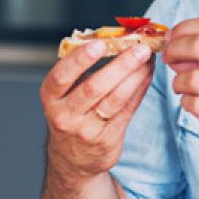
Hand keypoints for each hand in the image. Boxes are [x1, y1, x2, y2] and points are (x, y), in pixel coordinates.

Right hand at [41, 41, 153, 180]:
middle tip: (139, 49)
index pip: (61, 77)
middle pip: (94, 87)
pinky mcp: (107, 139)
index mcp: (51, 98)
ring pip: (115, 99)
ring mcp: (87, 130)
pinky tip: (146, 75)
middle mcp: (66, 115)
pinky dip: (139, 90)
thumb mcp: (64, 95)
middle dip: (120, 65)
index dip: (80, 59)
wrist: (72, 159)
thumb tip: (113, 40)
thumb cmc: (71, 115)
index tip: (99, 43)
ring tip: (148, 60)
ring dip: (135, 76)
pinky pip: (127, 110)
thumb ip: (81, 71)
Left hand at [164, 16, 198, 164]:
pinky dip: (186, 103)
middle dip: (175, 49)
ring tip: (180, 86)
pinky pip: (198, 106)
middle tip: (168, 58)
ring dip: (177, 81)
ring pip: (194, 78)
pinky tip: (191, 103)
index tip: (172, 37)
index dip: (183, 28)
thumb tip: (181, 46)